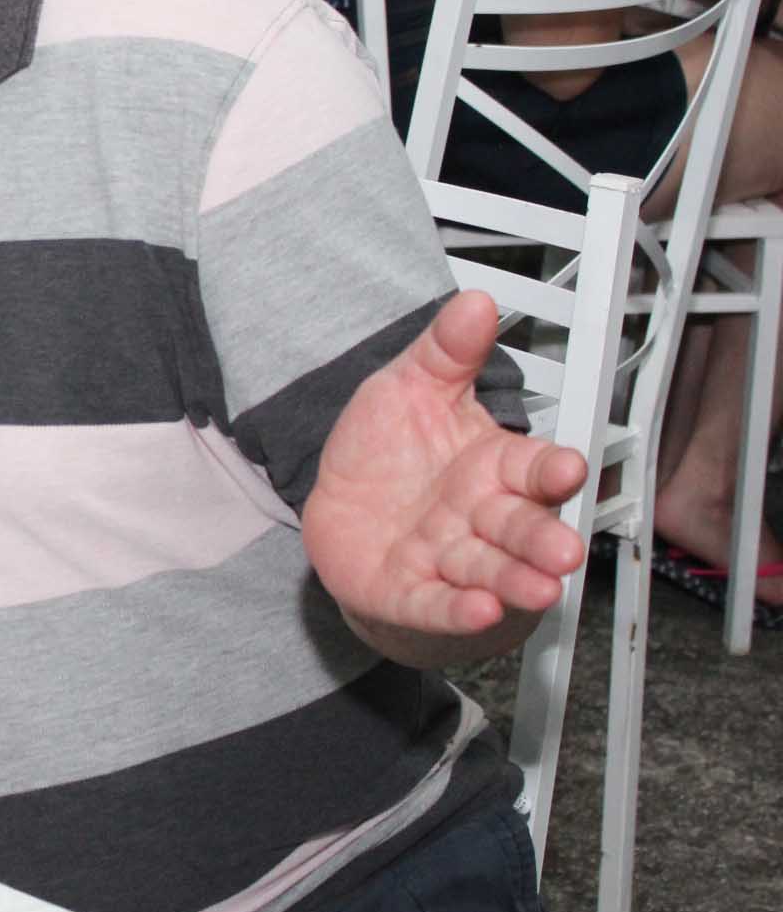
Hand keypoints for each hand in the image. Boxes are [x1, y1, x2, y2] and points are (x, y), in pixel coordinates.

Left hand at [301, 291, 587, 642]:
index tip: (571, 467)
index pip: (532, 468)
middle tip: (566, 549)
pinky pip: (436, 604)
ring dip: (515, 581)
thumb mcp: (409, 388)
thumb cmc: (388, 454)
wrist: (340, 513)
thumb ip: (445, 351)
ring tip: (540, 588)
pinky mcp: (409, 593)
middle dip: (544, 538)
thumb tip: (474, 303)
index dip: (552, 470)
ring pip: (490, 571)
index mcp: (490, 467)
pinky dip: (457, 609)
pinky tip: (476, 608)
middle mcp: (479, 517)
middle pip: (521, 527)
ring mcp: (447, 559)